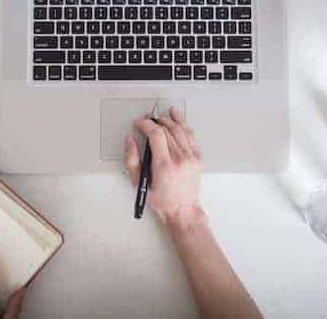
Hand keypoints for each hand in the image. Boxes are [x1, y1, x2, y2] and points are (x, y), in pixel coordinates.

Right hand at [124, 106, 203, 225]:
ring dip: (168, 120)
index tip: (139, 123)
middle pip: (167, 130)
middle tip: (146, 120)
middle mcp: (179, 159)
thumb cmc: (163, 200)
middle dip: (155, 121)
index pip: (155, 134)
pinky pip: (190, 135)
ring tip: (160, 116)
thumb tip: (130, 141)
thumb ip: (132, 160)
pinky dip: (183, 124)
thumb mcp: (140, 183)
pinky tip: (177, 118)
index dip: (146, 124)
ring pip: (180, 129)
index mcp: (164, 165)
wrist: (183, 210)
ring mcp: (190, 157)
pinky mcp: (197, 157)